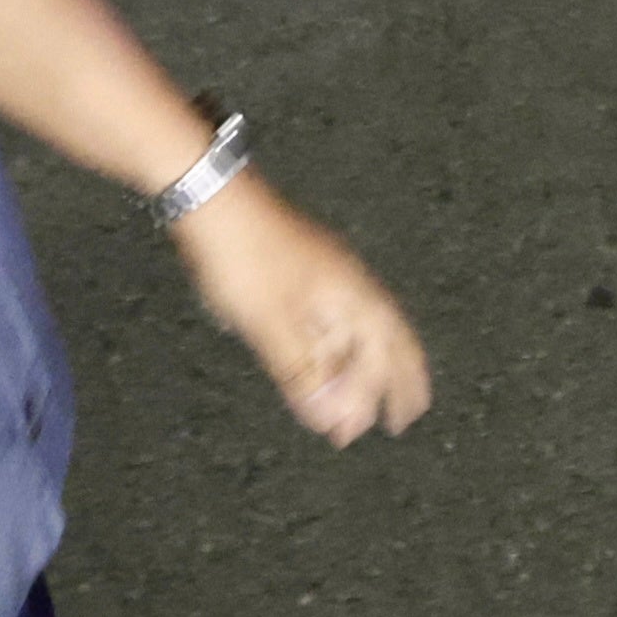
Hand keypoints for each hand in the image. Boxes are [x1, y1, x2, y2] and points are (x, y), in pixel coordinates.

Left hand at [172, 177, 430, 444]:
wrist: (211, 198)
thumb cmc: (245, 254)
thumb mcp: (273, 324)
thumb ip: (302, 373)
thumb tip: (330, 419)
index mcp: (350, 293)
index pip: (392, 347)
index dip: (402, 385)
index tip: (404, 418)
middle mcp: (344, 282)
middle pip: (379, 340)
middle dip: (384, 381)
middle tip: (391, 417)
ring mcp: (319, 274)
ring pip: (347, 331)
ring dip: (350, 371)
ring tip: (344, 405)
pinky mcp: (293, 271)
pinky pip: (321, 320)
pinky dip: (324, 351)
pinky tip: (312, 365)